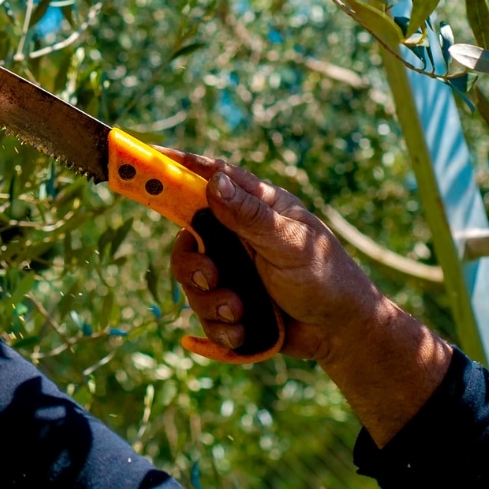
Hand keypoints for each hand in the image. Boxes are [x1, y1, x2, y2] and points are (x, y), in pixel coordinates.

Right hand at [164, 152, 382, 365]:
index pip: (210, 176)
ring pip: (191, 280)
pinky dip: (219, 326)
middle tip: (211, 276)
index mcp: (254, 207)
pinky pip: (203, 312)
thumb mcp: (290, 243)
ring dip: (210, 301)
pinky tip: (242, 330)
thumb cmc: (326, 276)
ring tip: (239, 311)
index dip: (178, 166)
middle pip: (187, 237)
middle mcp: (236, 235)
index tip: (148, 156)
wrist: (340, 332)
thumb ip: (250, 216)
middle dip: (192, 264)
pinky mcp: (229, 301)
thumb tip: (213, 181)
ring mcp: (231, 269)